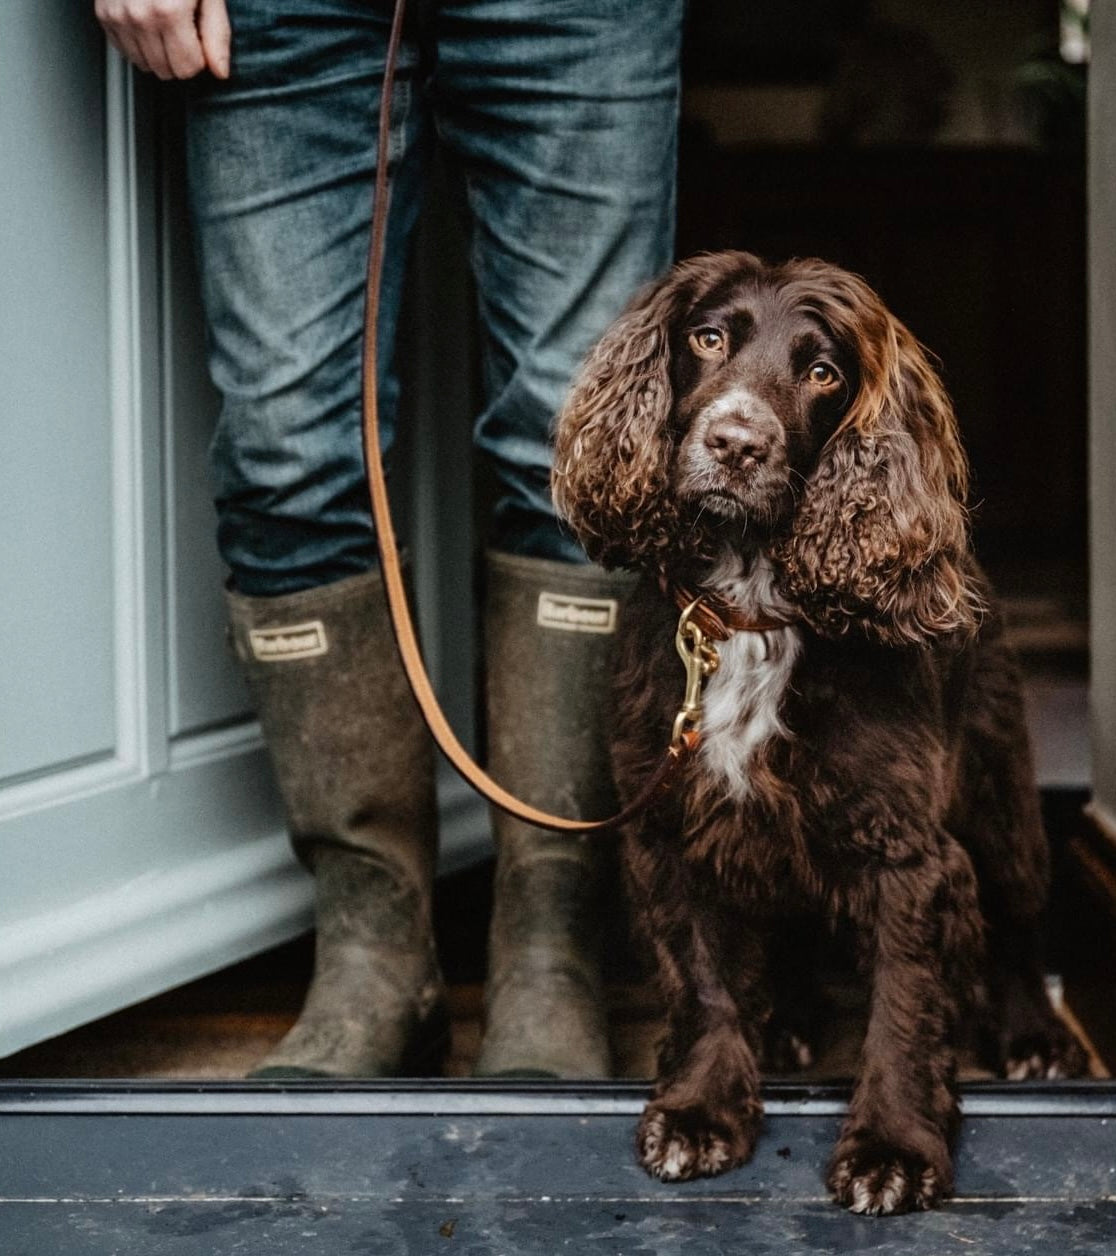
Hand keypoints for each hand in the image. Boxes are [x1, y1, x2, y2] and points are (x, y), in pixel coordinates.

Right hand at [95, 0, 230, 80]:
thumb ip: (216, 34)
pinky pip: (124, 51)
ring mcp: (118, 15)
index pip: (187, 68)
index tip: (197, 38)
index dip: (198, 57)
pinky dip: (138, 43)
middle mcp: (139, 16)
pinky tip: (146, 23)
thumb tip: (220, 72)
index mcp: (169, 11)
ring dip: (158, 52)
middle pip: (166, 71)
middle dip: (179, 57)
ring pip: (144, 65)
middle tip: (182, 29)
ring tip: (163, 24)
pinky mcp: (104, 14)